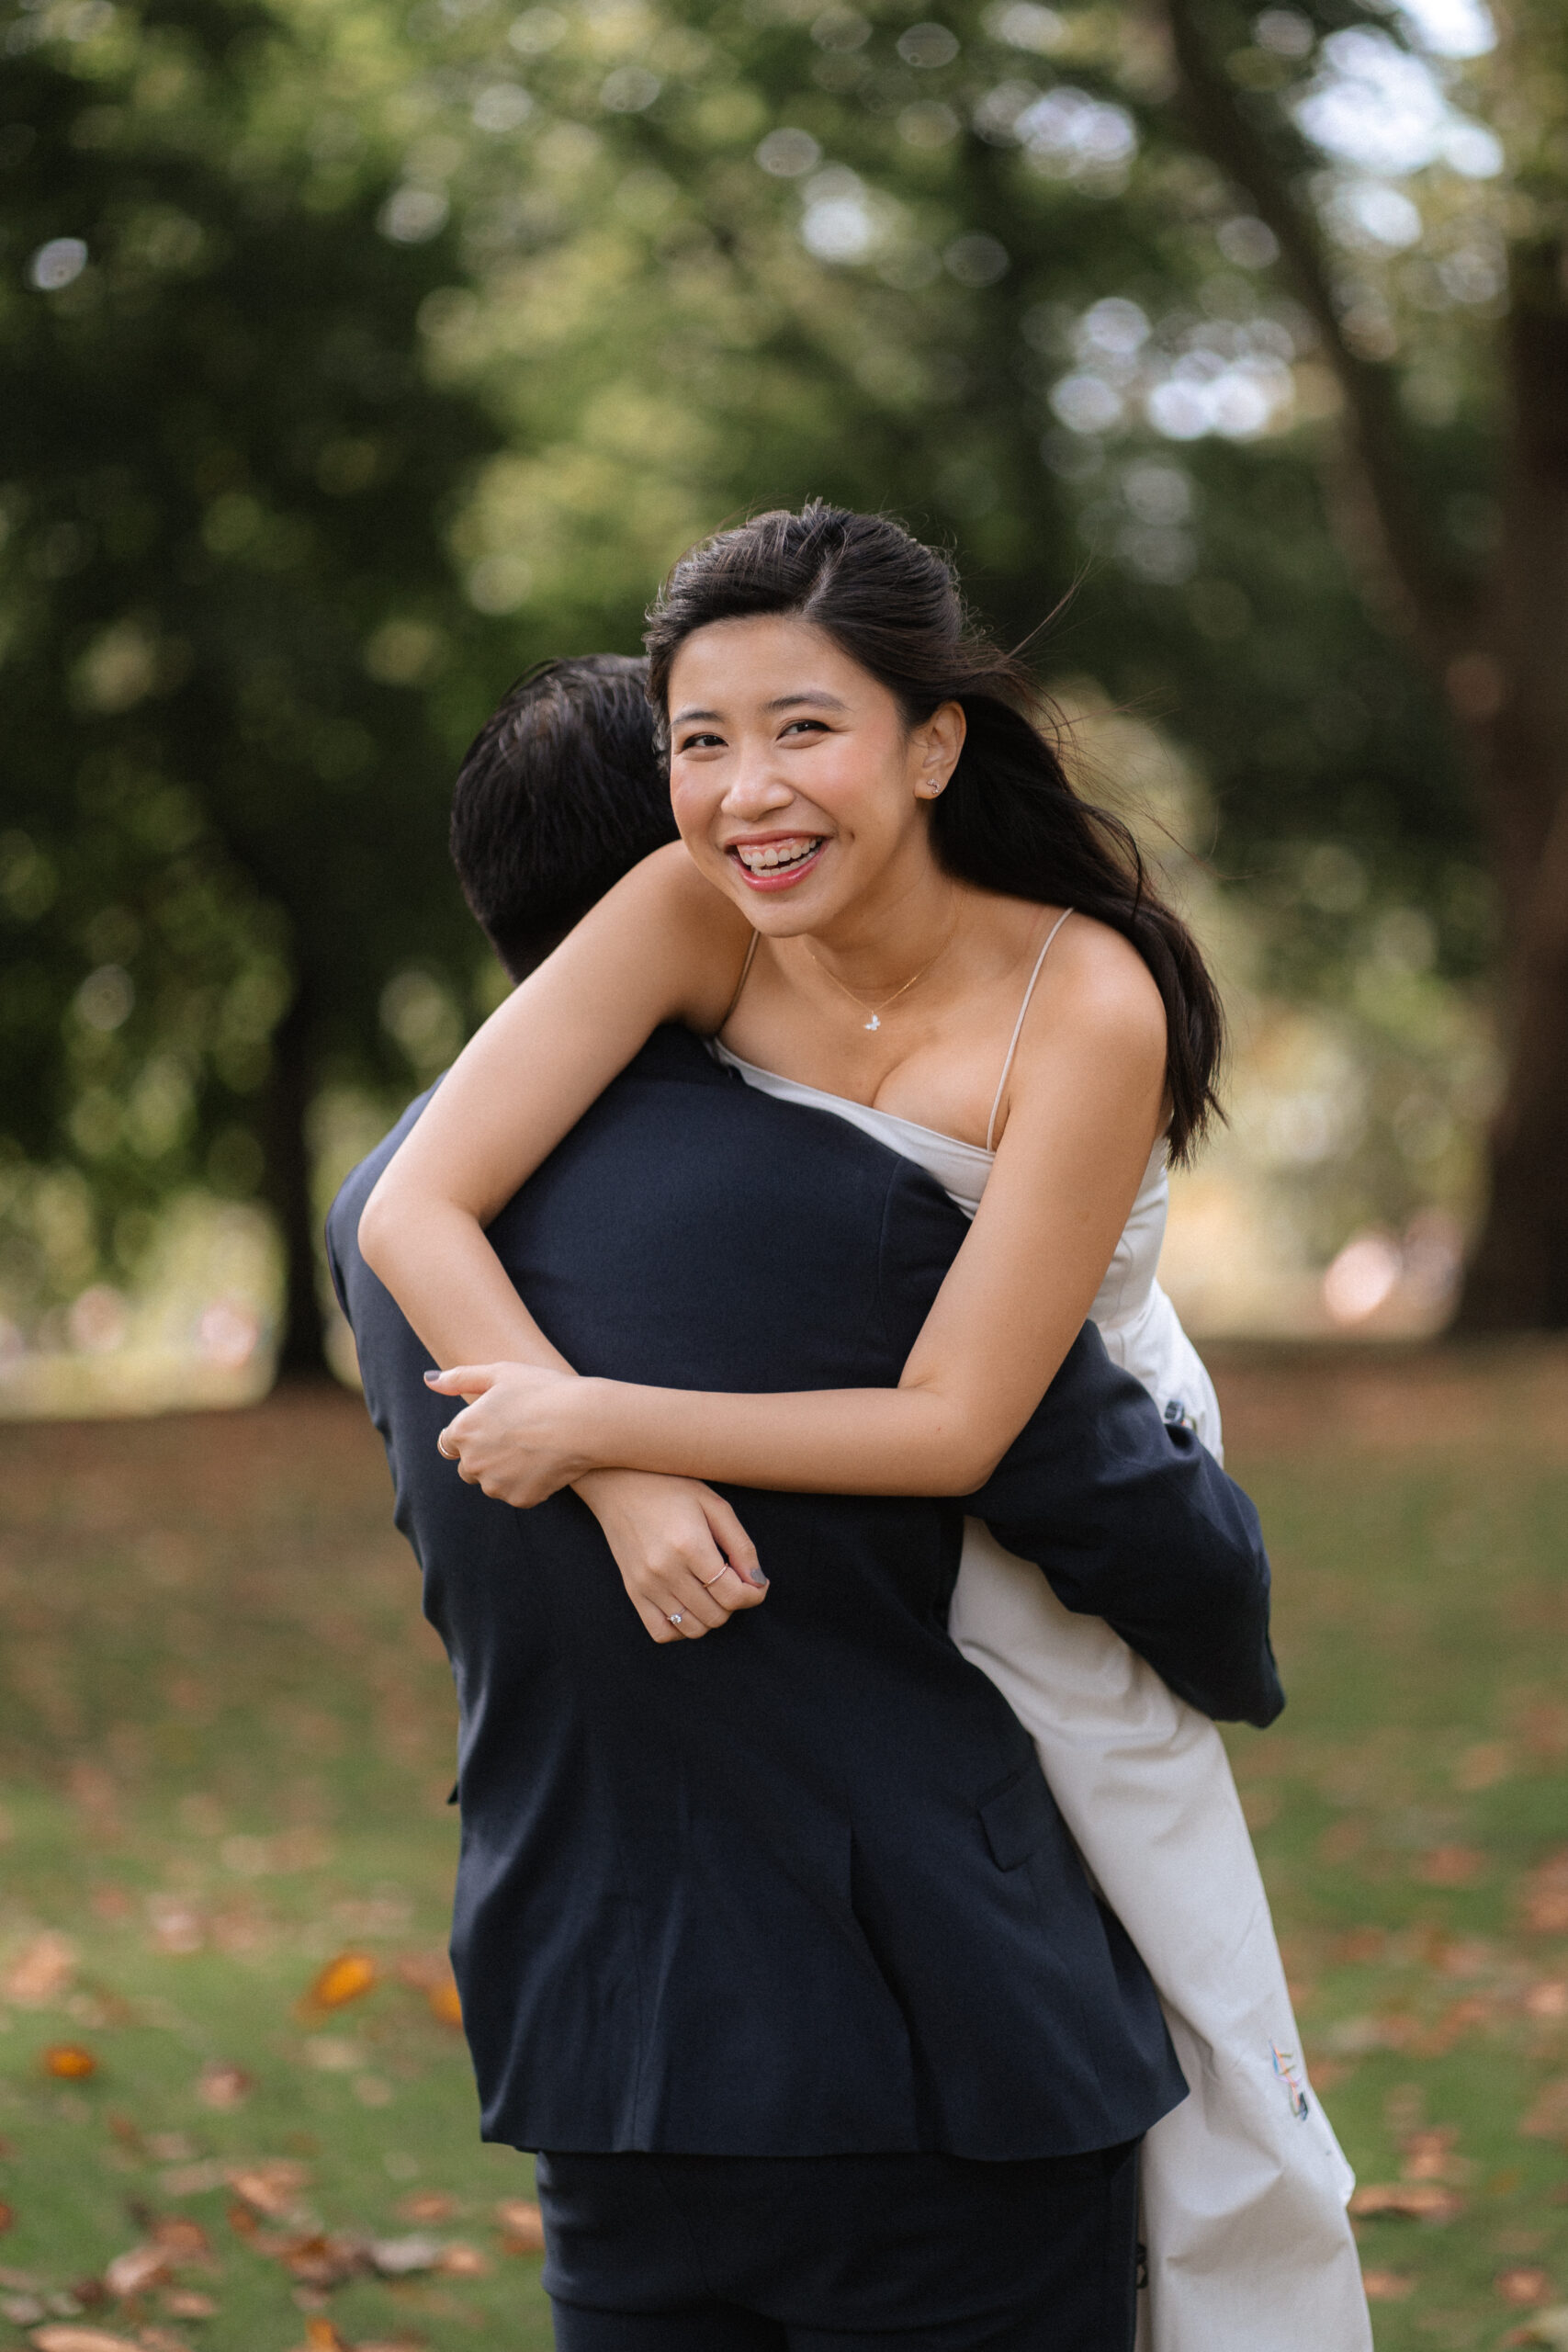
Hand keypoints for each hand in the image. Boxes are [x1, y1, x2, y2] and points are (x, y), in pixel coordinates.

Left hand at [426, 1360, 594, 1505]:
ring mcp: (495, 1484)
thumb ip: (459, 1377)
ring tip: (534, 1448)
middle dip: (485, 1455)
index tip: (497, 1424)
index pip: (450, 1442)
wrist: (584, 1420)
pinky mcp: (519, 1499)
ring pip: (492, 1482)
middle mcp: (472, 1462)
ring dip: (505, 1471)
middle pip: (469, 1466)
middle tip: (518, 1437)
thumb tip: (429, 1380)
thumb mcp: (500, 1372)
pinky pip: (517, 1493)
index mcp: (462, 1431)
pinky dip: (528, 1483)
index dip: (473, 1432)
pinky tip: (545, 1463)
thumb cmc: (543, 1390)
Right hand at [574, 1468, 767, 1643]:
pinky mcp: (632, 1592)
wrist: (619, 1483)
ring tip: (711, 1590)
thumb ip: (741, 1546)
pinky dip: (681, 1628)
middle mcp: (666, 1571)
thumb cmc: (671, 1488)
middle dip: (734, 1603)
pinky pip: (661, 1632)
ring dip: (711, 1616)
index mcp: (690, 1546)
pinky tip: (688, 1605)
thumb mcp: (714, 1505)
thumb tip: (758, 1582)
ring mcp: (646, 1585)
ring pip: (692, 1629)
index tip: (758, 1583)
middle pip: (715, 1615)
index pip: (733, 1595)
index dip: (754, 1595)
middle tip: (732, 1580)